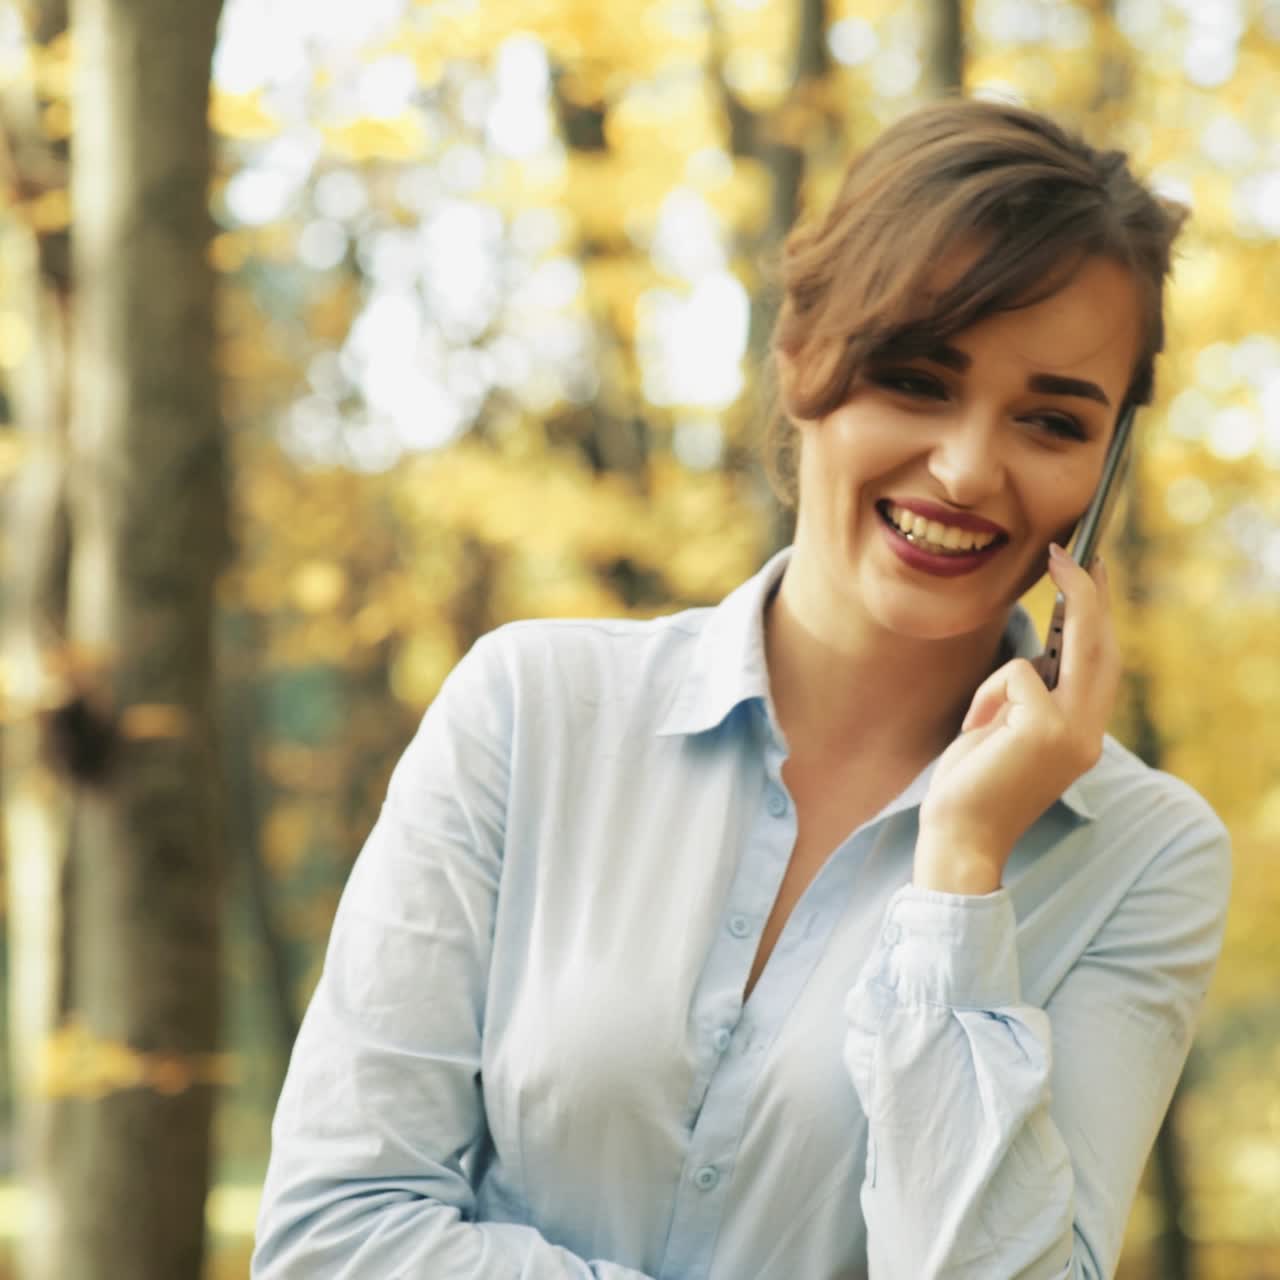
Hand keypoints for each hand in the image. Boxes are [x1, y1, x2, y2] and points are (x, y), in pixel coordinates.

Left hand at [914, 546, 1120, 894]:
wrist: (960, 838)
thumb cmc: (972, 785)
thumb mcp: (1008, 733)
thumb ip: (1030, 700)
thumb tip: (1033, 662)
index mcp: (1083, 733)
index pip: (1101, 661)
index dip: (1097, 613)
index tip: (1088, 570)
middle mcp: (1089, 731)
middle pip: (1100, 643)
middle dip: (1084, 592)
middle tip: (1063, 552)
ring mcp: (1075, 731)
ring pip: (1066, 651)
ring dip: (1004, 679)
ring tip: (979, 728)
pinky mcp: (1047, 728)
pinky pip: (1014, 675)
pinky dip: (985, 698)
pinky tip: (974, 735)